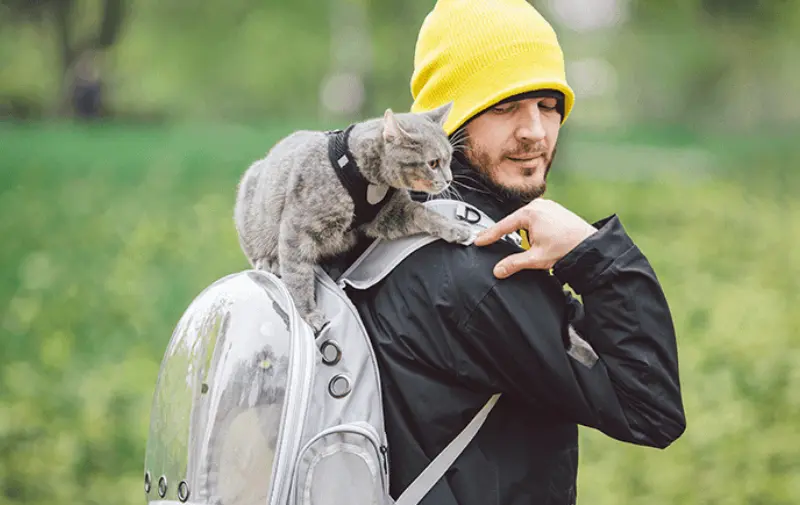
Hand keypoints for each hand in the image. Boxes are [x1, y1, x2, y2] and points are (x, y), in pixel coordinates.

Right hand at [473, 199, 596, 277]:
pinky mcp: (555, 210)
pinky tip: (538, 239)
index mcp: (530, 213)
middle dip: (508, 234)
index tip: (479, 240)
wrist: (591, 246)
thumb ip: (514, 264)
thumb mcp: (536, 259)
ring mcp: (548, 206)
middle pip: (514, 222)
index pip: (503, 226)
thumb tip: (498, 270)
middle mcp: (539, 205)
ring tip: (529, 246)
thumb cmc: (567, 248)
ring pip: (526, 220)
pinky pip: (536, 218)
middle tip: (494, 242)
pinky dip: (533, 229)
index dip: (490, 235)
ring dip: (523, 233)